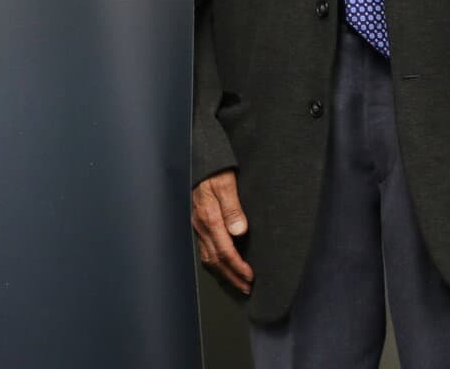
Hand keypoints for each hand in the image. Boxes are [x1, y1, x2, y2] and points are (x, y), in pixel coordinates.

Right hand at [192, 170, 253, 294]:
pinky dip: (215, 263)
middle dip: (231, 277)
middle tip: (246, 289)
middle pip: (215, 260)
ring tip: (237, 283)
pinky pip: (205, 250)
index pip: (224, 251)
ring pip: (208, 258)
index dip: (237, 267)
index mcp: (209, 218)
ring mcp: (198, 226)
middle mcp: (201, 226)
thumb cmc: (216, 170)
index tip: (250, 277)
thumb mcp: (227, 183)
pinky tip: (223, 267)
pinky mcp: (199, 224)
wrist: (201, 161)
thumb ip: (233, 208)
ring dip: (223, 274)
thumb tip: (239, 232)